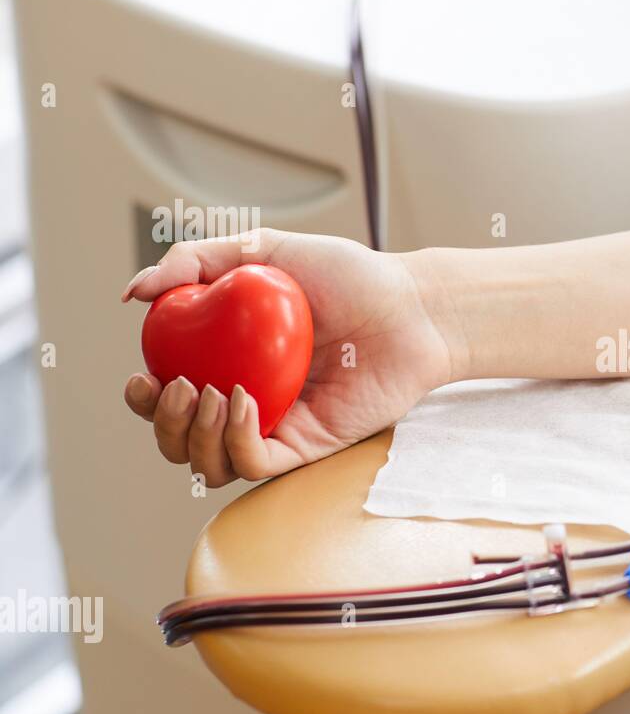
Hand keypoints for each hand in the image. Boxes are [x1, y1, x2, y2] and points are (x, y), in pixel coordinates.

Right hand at [122, 228, 454, 486]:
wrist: (411, 307)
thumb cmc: (350, 277)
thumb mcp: (264, 250)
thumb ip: (195, 259)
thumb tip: (134, 292)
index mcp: (230, 363)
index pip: (170, 397)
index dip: (145, 398)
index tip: (143, 375)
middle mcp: (249, 401)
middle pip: (180, 441)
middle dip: (163, 423)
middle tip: (181, 386)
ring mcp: (277, 427)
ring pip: (209, 463)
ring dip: (193, 436)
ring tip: (211, 392)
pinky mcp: (307, 447)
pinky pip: (255, 463)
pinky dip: (235, 439)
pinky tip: (241, 400)